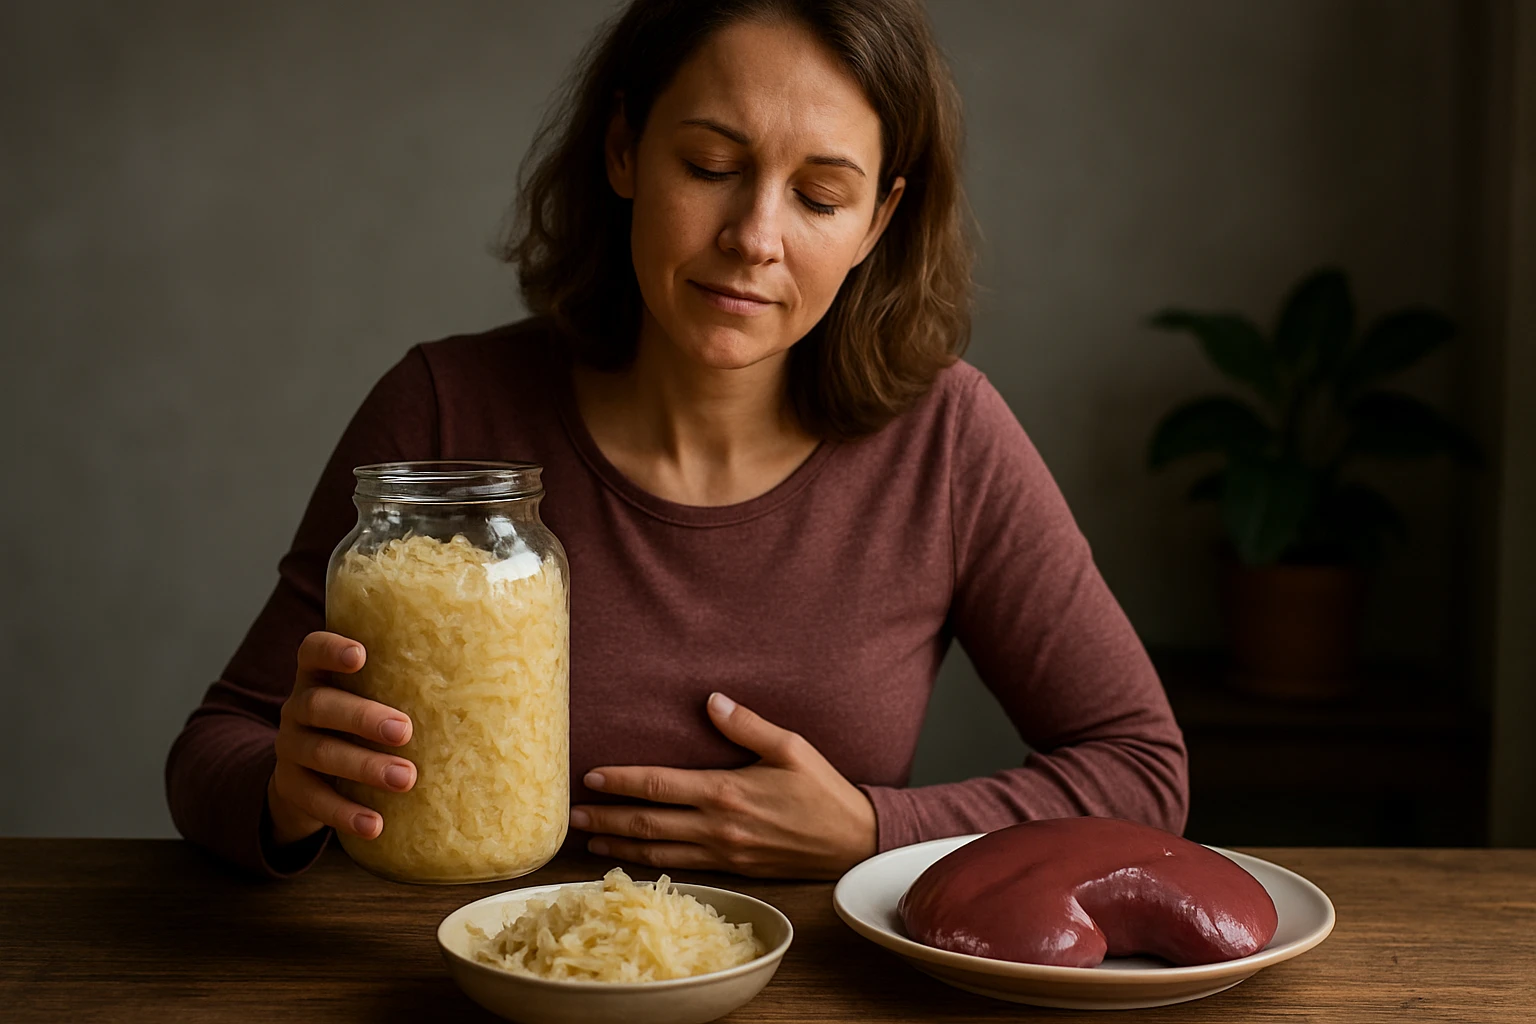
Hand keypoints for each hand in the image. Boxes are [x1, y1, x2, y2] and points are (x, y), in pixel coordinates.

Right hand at [266, 631, 417, 846]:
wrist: (308, 779)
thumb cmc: (360, 725)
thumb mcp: (372, 698)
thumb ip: (408, 682)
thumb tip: (489, 666)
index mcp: (320, 677)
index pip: (313, 651)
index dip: (331, 649)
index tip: (361, 654)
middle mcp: (298, 708)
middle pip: (320, 705)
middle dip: (363, 717)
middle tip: (405, 731)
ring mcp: (290, 748)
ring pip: (320, 752)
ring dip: (364, 766)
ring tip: (405, 779)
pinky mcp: (290, 788)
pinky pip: (314, 800)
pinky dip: (345, 813)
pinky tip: (374, 824)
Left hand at [569, 693, 877, 878]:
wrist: (853, 842)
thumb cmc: (823, 791)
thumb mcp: (790, 747)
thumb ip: (747, 725)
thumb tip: (713, 700)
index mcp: (726, 792)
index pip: (658, 786)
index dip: (620, 782)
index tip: (589, 778)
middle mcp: (717, 827)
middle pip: (647, 825)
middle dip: (606, 820)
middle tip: (570, 817)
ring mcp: (723, 854)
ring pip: (658, 853)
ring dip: (620, 848)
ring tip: (589, 842)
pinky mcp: (733, 870)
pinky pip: (682, 869)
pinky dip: (651, 866)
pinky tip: (633, 861)